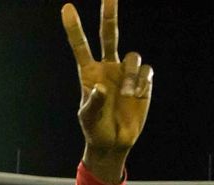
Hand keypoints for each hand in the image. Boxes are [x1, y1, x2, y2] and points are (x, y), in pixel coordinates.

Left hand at [61, 0, 152, 182]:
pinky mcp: (142, 82)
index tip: (67, 8)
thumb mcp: (88, 117)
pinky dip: (141, 82)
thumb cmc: (95, 128)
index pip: (81, 45)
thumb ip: (93, 102)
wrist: (114, 141)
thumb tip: (102, 86)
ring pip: (133, 57)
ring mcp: (125, 73)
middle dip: (109, 14)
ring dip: (131, 75)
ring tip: (126, 94)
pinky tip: (136, 96)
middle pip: (109, 34)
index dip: (74, 28)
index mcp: (89, 72)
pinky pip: (146, 72)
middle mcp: (108, 67)